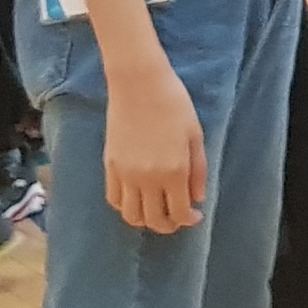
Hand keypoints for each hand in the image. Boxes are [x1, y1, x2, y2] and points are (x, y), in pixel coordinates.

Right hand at [101, 51, 206, 233]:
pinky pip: (114, 198)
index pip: (178, 212)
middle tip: (177, 218)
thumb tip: (197, 199)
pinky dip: (125, 206)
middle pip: (154, 220)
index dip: (188, 220)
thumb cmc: (174, 104)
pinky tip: (137, 199)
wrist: (138, 83)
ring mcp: (125, 174)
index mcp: (174, 171)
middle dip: (168, 225)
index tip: (194, 215)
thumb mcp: (195, 136)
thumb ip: (198, 171)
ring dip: (145, 220)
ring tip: (156, 211)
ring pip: (131, 215)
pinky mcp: (109, 165)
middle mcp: (147, 179)